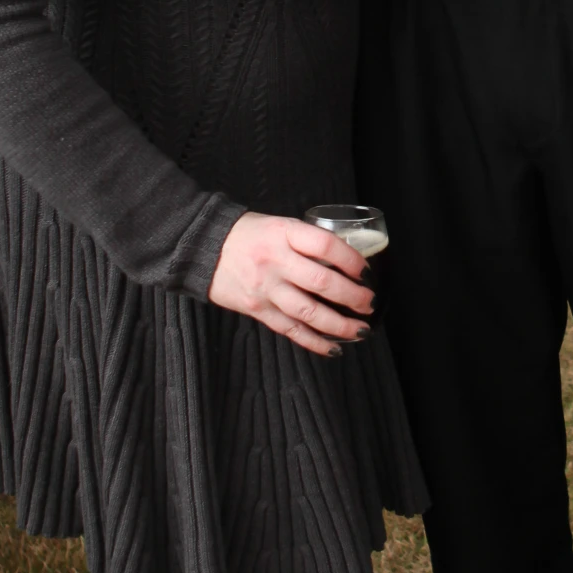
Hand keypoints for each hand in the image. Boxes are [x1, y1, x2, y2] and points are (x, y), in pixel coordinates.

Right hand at [208, 212, 374, 355]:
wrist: (202, 248)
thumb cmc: (248, 234)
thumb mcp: (279, 225)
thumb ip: (307, 241)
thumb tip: (345, 259)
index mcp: (284, 233)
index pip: (325, 246)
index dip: (351, 259)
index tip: (366, 271)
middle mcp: (276, 261)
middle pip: (322, 283)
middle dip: (352, 296)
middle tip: (369, 303)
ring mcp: (266, 288)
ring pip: (309, 312)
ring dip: (339, 325)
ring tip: (361, 330)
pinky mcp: (257, 309)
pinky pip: (290, 329)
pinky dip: (314, 341)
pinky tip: (333, 347)